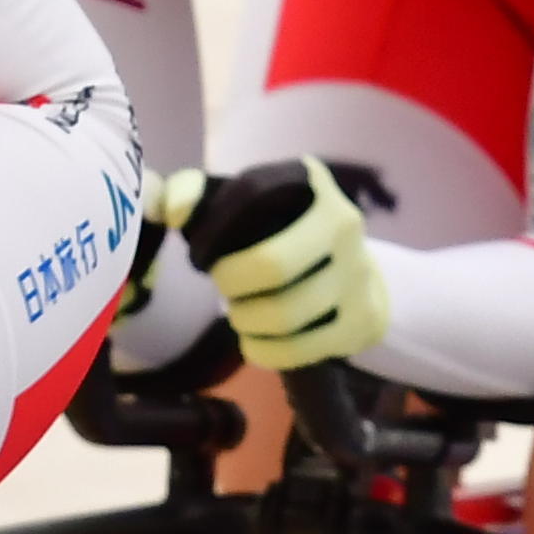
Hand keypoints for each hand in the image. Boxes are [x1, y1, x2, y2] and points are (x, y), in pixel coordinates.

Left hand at [155, 156, 390, 369]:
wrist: (357, 275)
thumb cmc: (283, 235)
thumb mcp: (244, 205)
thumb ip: (198, 195)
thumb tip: (170, 210)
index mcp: (311, 182)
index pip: (251, 193)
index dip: (211, 229)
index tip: (198, 253)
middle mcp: (343, 222)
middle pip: (271, 265)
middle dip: (232, 283)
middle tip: (223, 286)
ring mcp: (358, 274)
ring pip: (284, 314)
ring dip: (245, 320)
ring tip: (240, 314)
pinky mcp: (363, 321)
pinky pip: (299, 349)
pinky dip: (264, 351)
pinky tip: (256, 341)